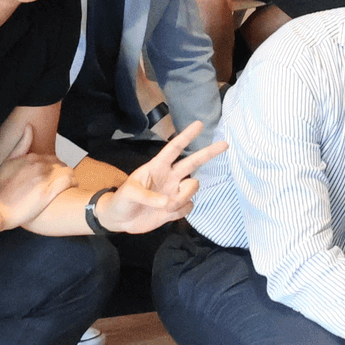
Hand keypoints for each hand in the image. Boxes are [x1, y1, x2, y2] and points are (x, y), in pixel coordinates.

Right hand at [0, 124, 73, 229]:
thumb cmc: (1, 186)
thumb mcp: (8, 161)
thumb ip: (21, 144)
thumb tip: (29, 126)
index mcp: (31, 157)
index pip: (52, 158)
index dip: (54, 168)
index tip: (53, 176)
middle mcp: (40, 164)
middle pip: (61, 164)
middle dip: (62, 173)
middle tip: (60, 183)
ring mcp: (45, 177)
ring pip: (68, 171)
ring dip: (69, 178)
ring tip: (67, 186)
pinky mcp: (50, 191)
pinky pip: (70, 181)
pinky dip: (73, 183)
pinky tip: (71, 188)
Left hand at [95, 121, 228, 235]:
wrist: (119, 220)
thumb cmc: (121, 199)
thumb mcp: (128, 193)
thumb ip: (147, 196)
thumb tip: (167, 202)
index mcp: (157, 167)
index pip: (174, 149)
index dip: (186, 137)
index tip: (199, 125)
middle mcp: (169, 177)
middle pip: (193, 162)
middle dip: (208, 153)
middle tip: (225, 143)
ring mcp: (174, 192)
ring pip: (192, 188)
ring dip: (182, 198)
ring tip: (165, 207)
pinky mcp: (176, 209)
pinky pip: (188, 207)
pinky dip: (180, 211)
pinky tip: (166, 214)